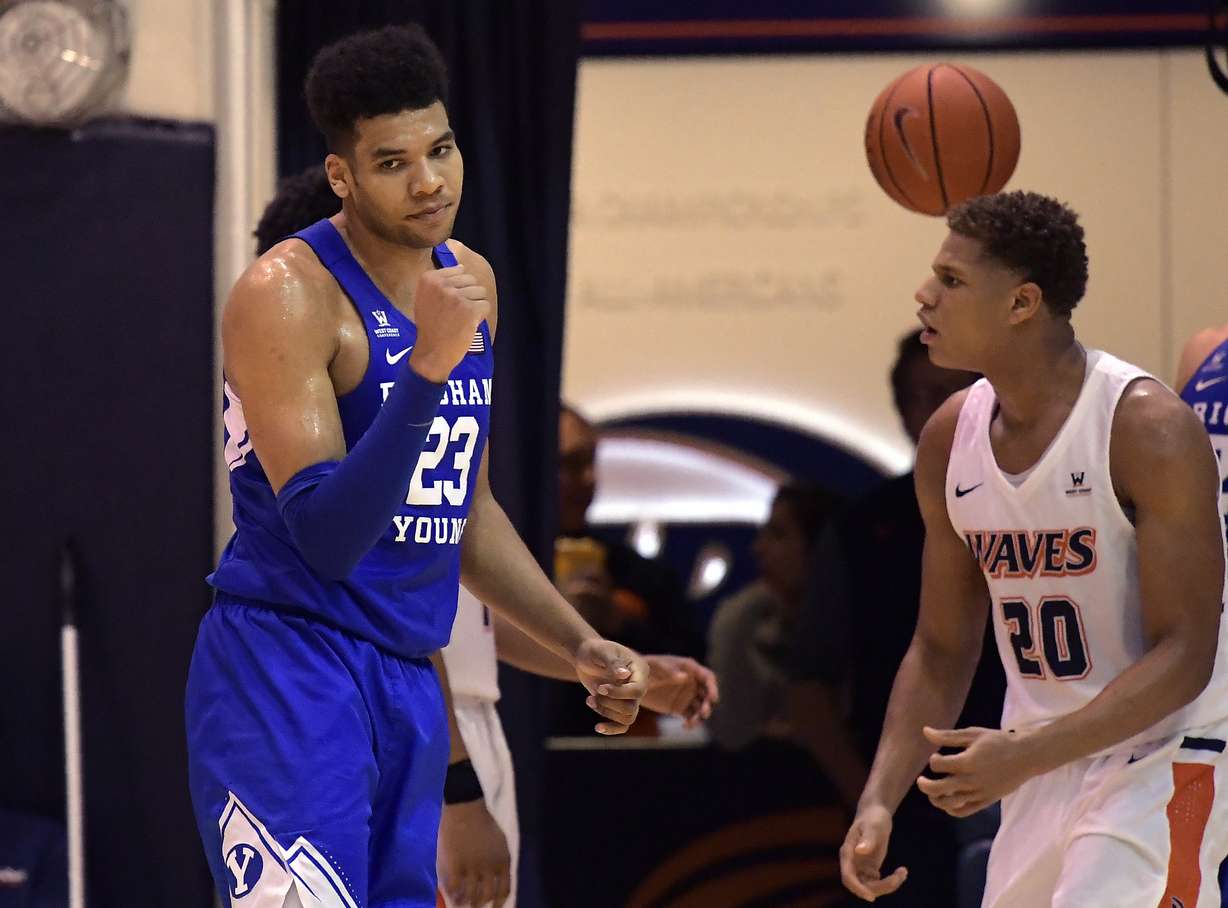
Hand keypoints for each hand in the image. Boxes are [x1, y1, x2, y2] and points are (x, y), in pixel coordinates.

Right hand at [409, 265, 489, 382]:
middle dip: (469, 295)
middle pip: (471, 280)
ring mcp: (456, 296)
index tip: (448, 304)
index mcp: (429, 278)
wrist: (432, 351)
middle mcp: (442, 284)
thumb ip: (441, 281)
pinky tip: (468, 324)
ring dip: (476, 305)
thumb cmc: (430, 326)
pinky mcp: (470, 309)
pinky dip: (481, 316)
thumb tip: (461, 266)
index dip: (459, 288)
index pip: (459, 271)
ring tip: (462, 318)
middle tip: (457, 313)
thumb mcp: (425, 297)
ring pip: (481, 291)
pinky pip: (486, 305)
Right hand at [437, 799, 510, 907]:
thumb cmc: (483, 824)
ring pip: (469, 896)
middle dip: (480, 905)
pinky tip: (451, 894)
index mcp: (502, 862)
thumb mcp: (500, 843)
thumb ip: (500, 863)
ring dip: (465, 902)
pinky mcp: (455, 865)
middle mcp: (489, 868)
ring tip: (461, 903)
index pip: (504, 891)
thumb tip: (499, 883)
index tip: (494, 907)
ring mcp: (471, 867)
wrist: (465, 808)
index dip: (499, 903)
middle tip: (474, 907)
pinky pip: (454, 888)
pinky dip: (452, 894)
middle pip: (486, 896)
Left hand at [574, 639, 648, 734]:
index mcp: (640, 670)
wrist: (586, 656)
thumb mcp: (603, 652)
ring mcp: (630, 698)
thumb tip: (624, 675)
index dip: (619, 694)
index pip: (637, 690)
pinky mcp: (619, 706)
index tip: (600, 688)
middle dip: (610, 704)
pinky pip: (622, 725)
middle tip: (595, 691)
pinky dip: (611, 728)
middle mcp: (639, 686)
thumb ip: (613, 663)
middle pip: (632, 708)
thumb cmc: (595, 650)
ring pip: (627, 718)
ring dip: (606, 712)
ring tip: (590, 700)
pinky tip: (597, 727)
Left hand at [642, 654, 718, 727]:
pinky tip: (686, 726)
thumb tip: (685, 677)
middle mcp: (692, 682)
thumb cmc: (644, 667)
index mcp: (690, 668)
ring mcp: (687, 696)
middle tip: (704, 713)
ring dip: (700, 716)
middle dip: (708, 704)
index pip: (708, 677)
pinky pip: (691, 716)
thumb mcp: (655, 665)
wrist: (632, 682)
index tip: (713, 698)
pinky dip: (692, 722)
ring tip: (691, 723)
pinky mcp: (680, 708)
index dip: (713, 688)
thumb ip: (670, 671)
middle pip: (708, 694)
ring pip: (701, 707)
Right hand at [839, 803, 906, 901]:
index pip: (848, 876)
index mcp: (848, 853)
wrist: (875, 813)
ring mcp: (861, 867)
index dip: (858, 889)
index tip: (871, 897)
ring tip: (903, 872)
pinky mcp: (870, 868)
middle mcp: (852, 863)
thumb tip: (859, 850)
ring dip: (887, 886)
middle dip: (879, 888)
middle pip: (860, 885)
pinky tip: (902, 871)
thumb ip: (867, 839)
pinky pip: (878, 883)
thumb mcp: (873, 826)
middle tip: (898, 878)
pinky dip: (891, 882)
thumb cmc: (873, 817)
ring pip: (870, 887)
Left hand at [916, 726, 1037, 817]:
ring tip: (932, 793)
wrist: (1026, 756)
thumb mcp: (973, 734)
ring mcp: (979, 793)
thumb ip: (948, 736)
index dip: (934, 760)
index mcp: (967, 761)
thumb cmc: (998, 741)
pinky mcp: (987, 801)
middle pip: (940, 788)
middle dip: (925, 785)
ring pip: (950, 804)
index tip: (938, 756)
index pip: (939, 765)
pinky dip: (953, 810)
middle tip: (921, 780)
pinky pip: (965, 811)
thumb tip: (925, 731)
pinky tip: (948, 803)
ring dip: (936, 800)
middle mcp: (971, 780)